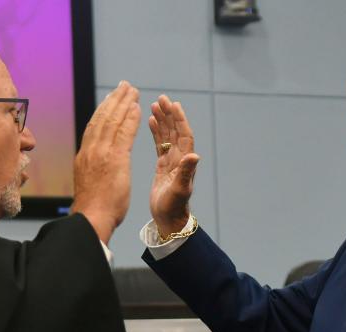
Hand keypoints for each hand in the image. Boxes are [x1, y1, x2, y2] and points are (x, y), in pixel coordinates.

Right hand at [71, 81, 140, 243]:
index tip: (111, 99)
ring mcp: (101, 153)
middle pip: (103, 117)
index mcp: (84, 155)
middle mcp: (90, 150)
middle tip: (123, 86)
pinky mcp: (114, 158)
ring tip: (132, 90)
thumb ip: (91, 167)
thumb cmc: (92, 208)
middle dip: (114, 100)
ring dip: (123, 103)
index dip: (104, 110)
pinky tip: (138, 108)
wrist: (92, 218)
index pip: (95, 126)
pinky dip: (130, 118)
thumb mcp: (87, 181)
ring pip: (113, 120)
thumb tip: (91, 163)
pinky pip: (124, 133)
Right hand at [148, 95, 199, 236]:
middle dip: (170, 115)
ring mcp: (171, 161)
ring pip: (167, 136)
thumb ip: (186, 172)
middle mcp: (179, 158)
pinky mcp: (162, 166)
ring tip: (155, 105)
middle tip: (162, 98)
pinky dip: (156, 132)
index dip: (180, 120)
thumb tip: (194, 155)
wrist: (168, 218)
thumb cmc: (174, 206)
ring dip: (163, 120)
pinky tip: (151, 121)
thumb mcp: (180, 189)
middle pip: (175, 131)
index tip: (173, 105)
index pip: (184, 135)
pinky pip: (159, 144)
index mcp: (184, 161)